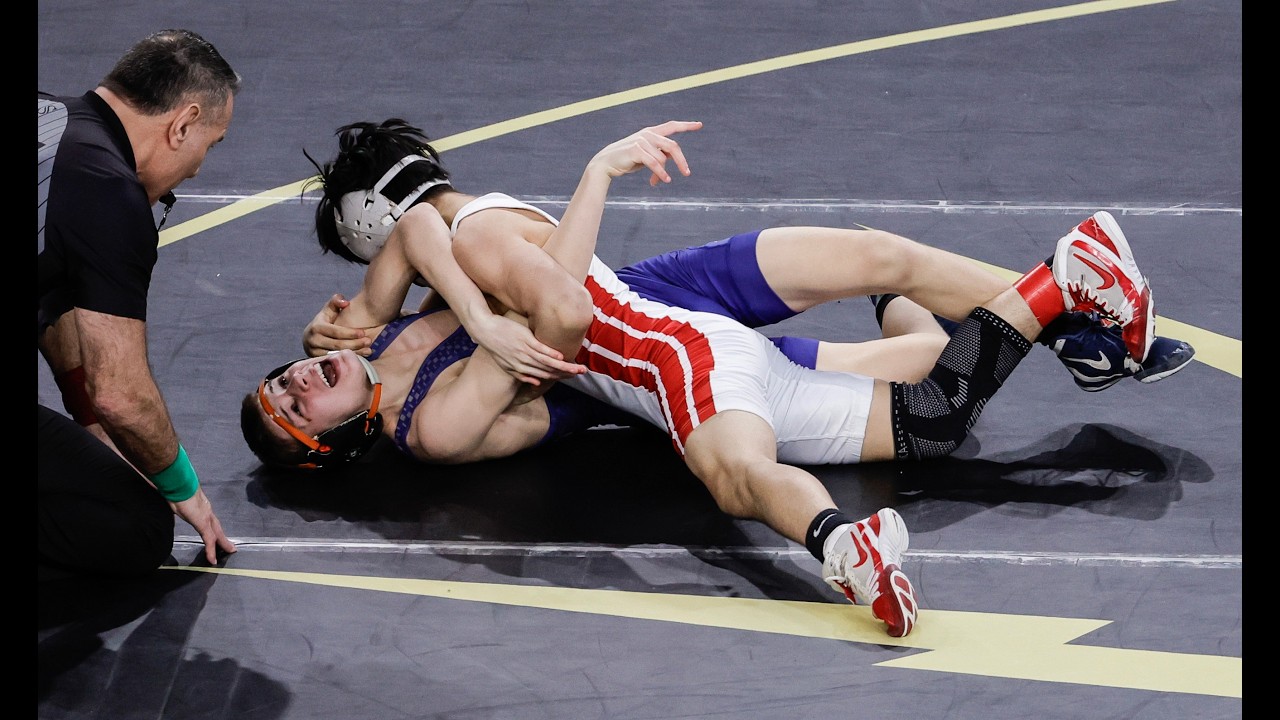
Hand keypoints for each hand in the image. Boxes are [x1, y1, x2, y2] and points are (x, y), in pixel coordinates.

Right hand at [171, 488, 236, 564]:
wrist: (177, 482)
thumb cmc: (174, 488)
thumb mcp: (175, 501)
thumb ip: (176, 506)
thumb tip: (171, 507)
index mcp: (200, 506)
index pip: (209, 520)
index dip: (213, 529)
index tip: (216, 536)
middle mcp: (206, 510)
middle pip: (217, 527)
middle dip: (223, 538)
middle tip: (230, 547)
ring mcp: (205, 515)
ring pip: (216, 533)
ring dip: (222, 543)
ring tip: (229, 552)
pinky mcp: (202, 521)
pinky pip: (208, 538)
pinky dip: (210, 549)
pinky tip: (212, 558)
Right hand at [302, 294, 371, 356]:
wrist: (309, 339)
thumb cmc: (323, 322)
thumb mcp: (328, 311)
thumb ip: (336, 302)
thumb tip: (345, 302)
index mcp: (317, 327)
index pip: (336, 331)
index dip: (351, 333)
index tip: (364, 332)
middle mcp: (313, 341)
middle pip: (338, 345)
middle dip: (355, 344)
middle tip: (369, 341)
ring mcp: (314, 353)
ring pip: (337, 355)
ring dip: (355, 353)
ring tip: (368, 350)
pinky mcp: (318, 362)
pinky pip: (336, 362)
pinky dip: (349, 360)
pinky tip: (361, 357)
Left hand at [471, 312, 586, 384]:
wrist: (485, 329)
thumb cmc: (496, 345)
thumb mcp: (506, 365)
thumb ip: (522, 375)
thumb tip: (538, 383)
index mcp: (521, 370)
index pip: (544, 376)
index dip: (559, 377)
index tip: (571, 377)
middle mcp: (524, 363)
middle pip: (549, 371)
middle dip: (566, 373)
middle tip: (581, 372)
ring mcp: (525, 352)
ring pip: (548, 362)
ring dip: (564, 366)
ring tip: (578, 367)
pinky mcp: (525, 340)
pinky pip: (540, 349)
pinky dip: (551, 353)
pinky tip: (561, 355)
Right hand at [590, 120, 702, 185]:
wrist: (606, 163)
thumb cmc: (628, 160)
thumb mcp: (646, 156)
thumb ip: (658, 154)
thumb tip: (670, 159)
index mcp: (651, 132)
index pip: (672, 126)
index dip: (686, 125)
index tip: (699, 125)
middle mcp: (648, 134)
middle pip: (673, 146)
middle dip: (681, 161)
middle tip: (687, 173)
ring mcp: (641, 141)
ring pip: (663, 158)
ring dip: (663, 172)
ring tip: (660, 181)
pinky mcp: (636, 150)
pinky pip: (654, 163)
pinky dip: (661, 173)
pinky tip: (664, 180)